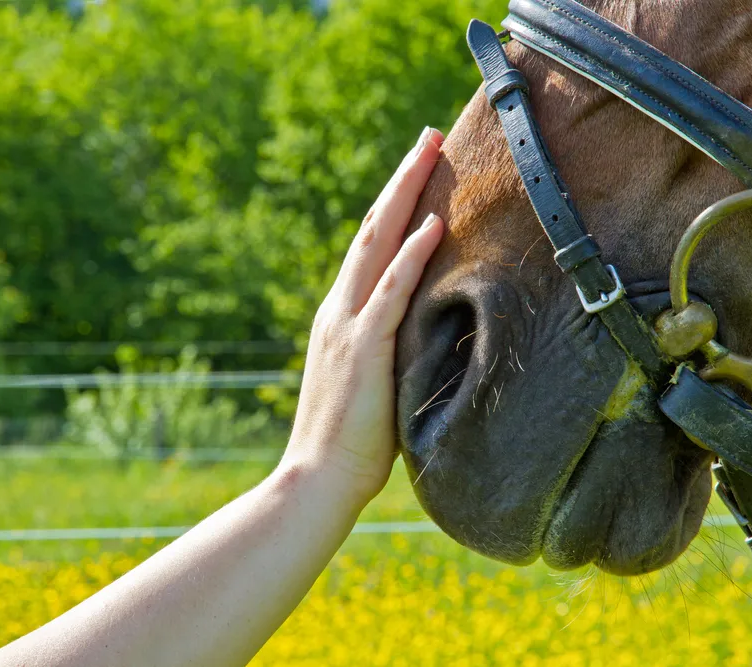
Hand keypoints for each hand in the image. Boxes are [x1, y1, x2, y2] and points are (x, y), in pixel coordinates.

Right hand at [283, 127, 444, 505]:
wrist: (317, 479)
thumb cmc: (350, 442)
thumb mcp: (372, 383)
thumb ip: (388, 351)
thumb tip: (425, 335)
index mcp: (341, 317)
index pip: (370, 248)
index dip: (393, 205)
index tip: (418, 172)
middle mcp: (339, 309)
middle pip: (372, 229)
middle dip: (401, 180)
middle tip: (427, 138)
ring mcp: (347, 326)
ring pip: (377, 245)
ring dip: (406, 195)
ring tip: (430, 153)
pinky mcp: (362, 349)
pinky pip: (390, 292)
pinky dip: (412, 256)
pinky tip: (434, 224)